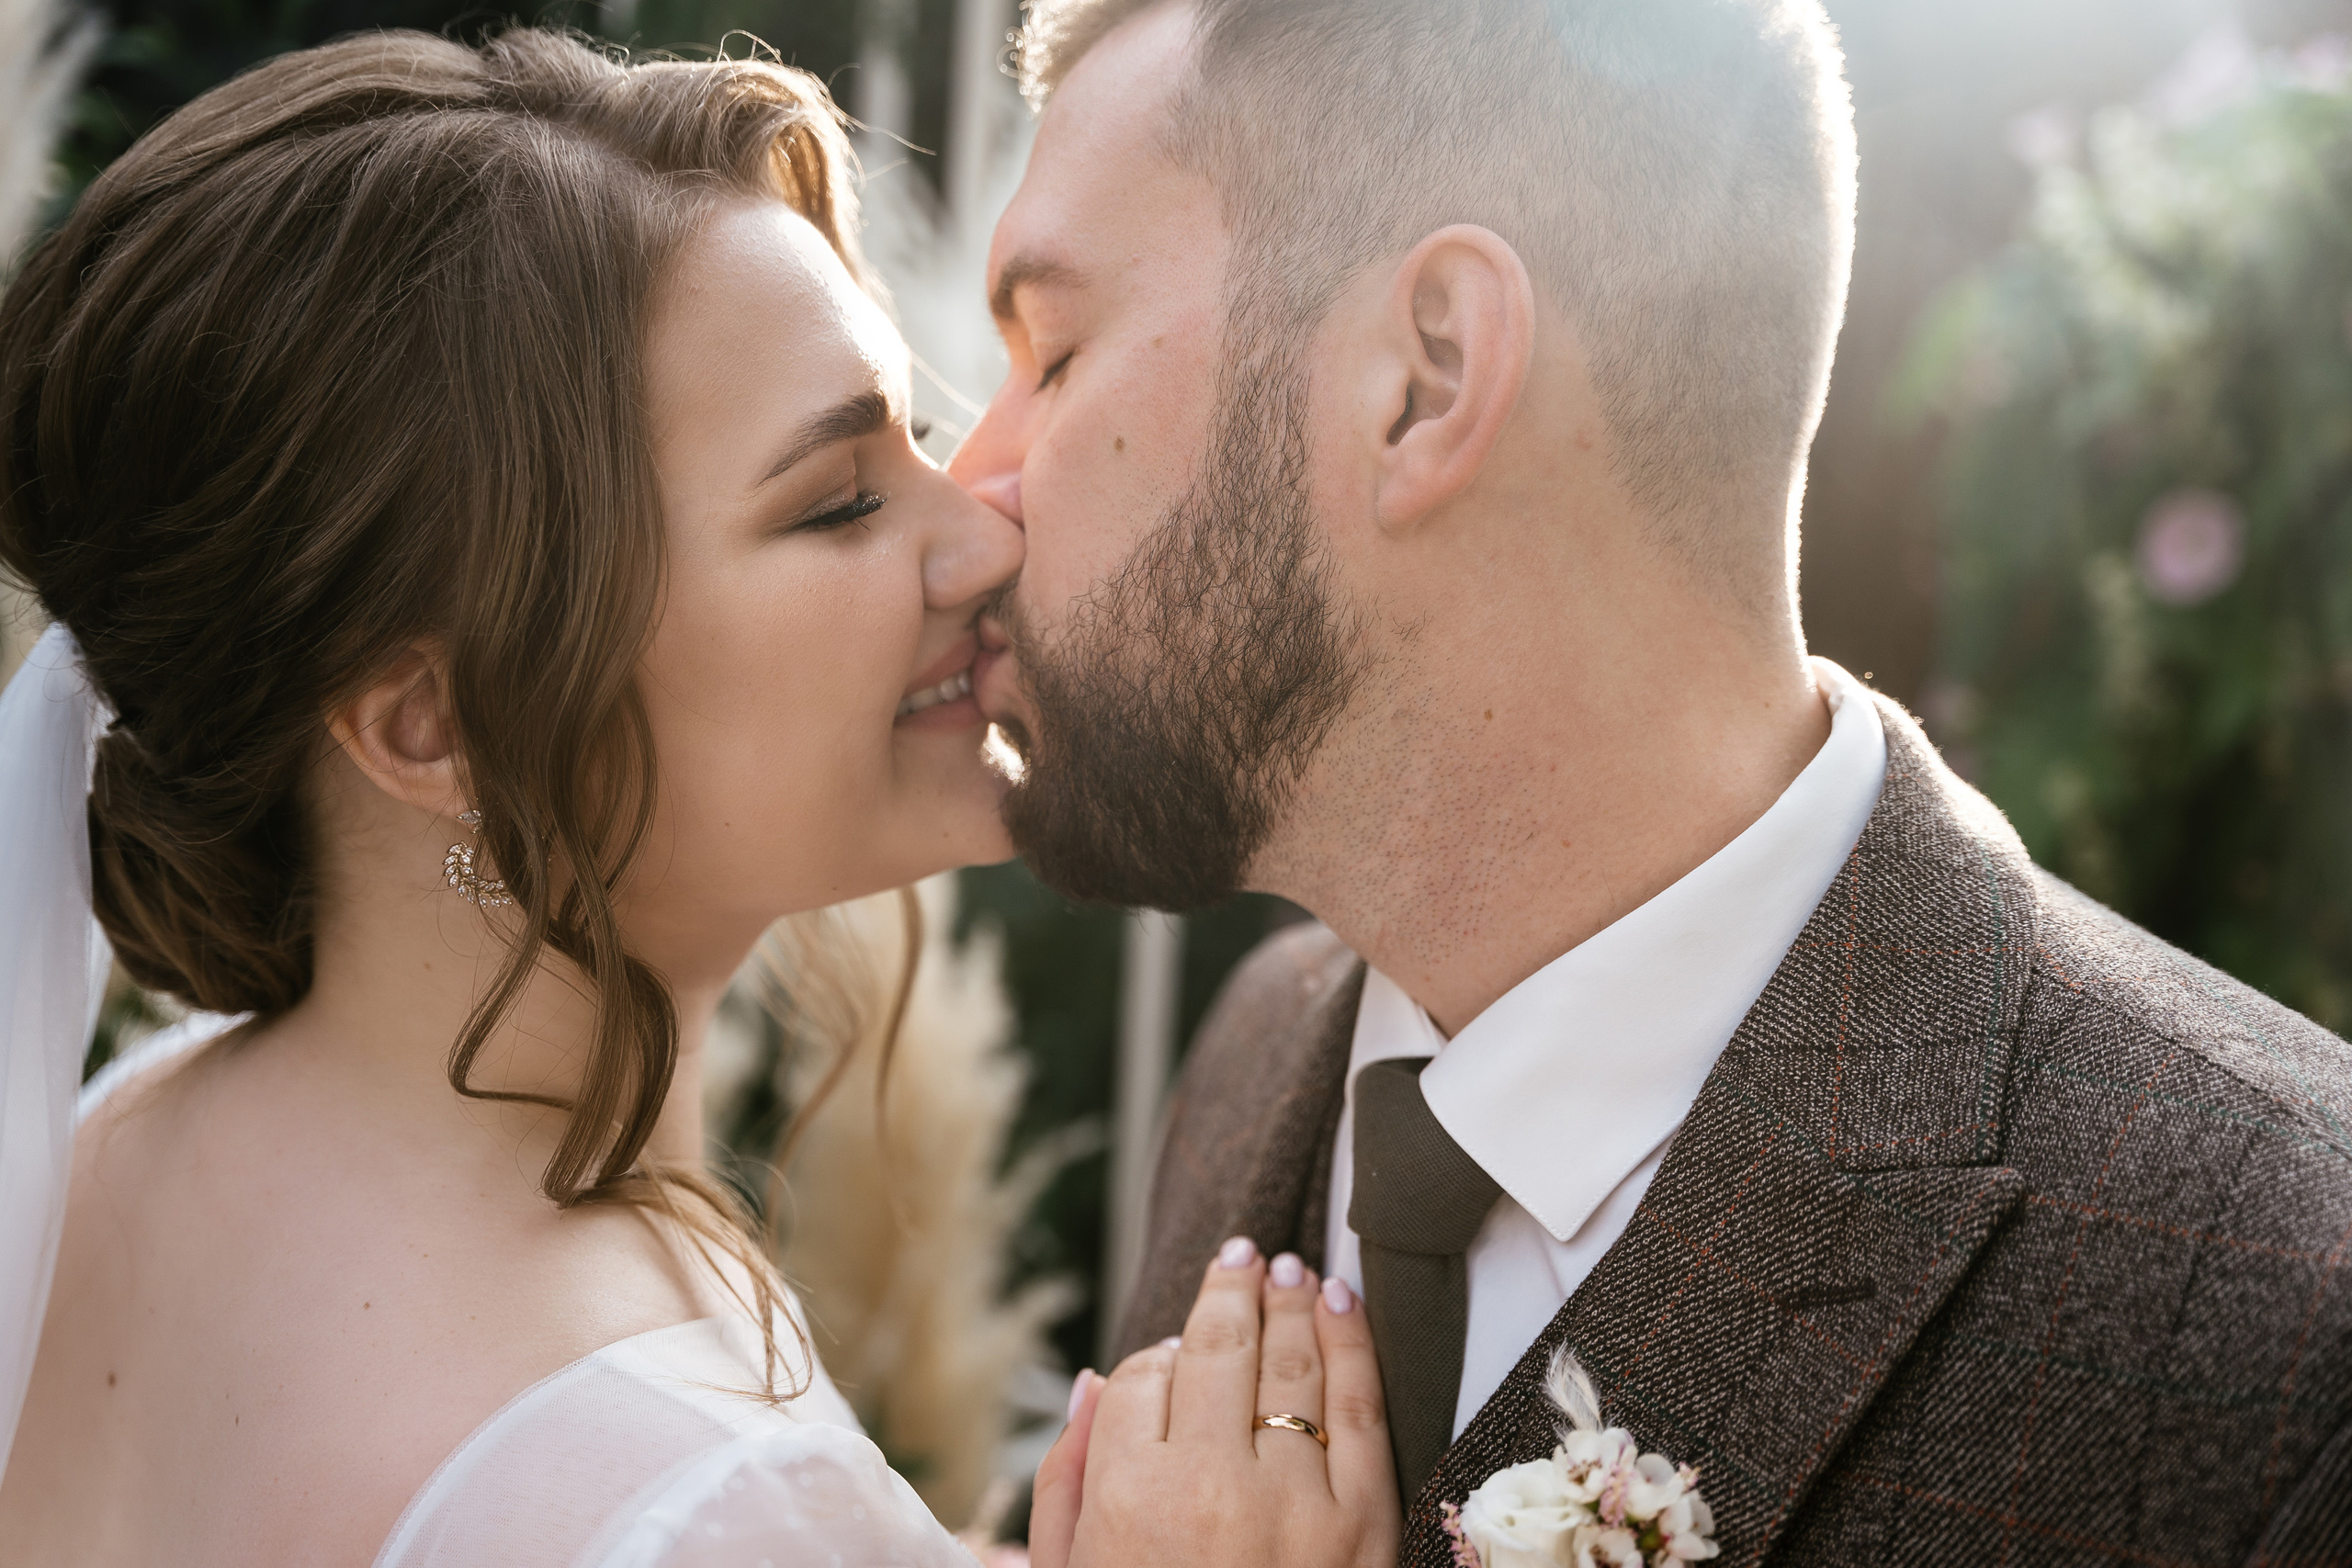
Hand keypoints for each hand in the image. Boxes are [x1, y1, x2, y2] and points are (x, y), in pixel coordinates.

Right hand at [1027, 1237, 1399, 1567]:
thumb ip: (1067, 1485)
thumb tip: (1096, 1385)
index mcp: (1126, 1502)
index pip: (1142, 1379)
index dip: (1156, 1356)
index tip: (1169, 1353)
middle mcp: (1207, 1488)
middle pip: (1215, 1352)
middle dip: (1228, 1291)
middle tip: (1240, 1254)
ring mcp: (1293, 1504)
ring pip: (1287, 1366)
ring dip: (1287, 1302)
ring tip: (1287, 1269)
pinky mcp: (1363, 1526)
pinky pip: (1361, 1407)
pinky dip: (1351, 1342)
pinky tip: (1340, 1302)